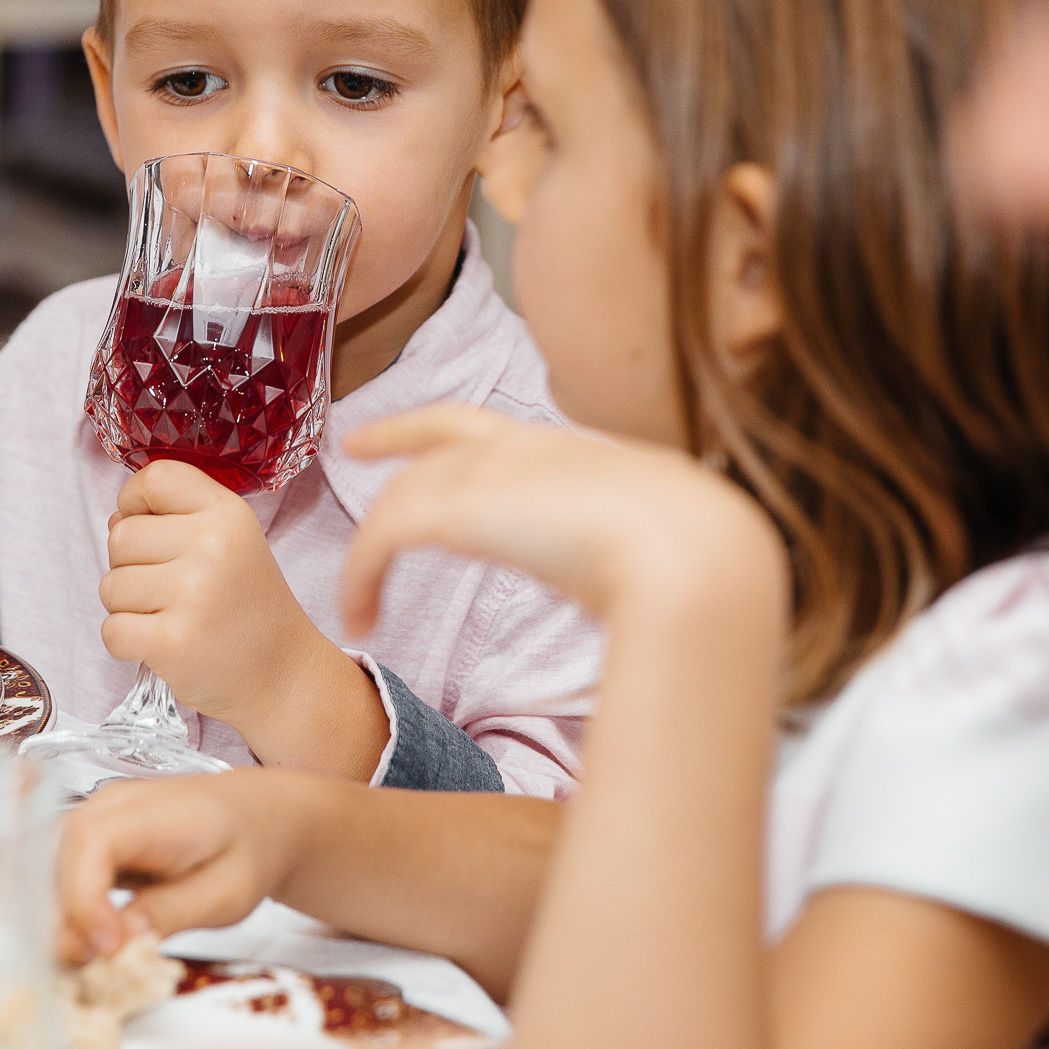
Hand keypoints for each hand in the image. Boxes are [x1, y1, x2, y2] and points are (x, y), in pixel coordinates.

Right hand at [54, 769, 321, 963]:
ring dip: (58, 917)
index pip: (91, 841)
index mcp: (154, 810)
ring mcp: (97, 818)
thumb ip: (173, 911)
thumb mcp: (228, 892)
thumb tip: (121, 940)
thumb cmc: (249, 849)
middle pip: (57, 855)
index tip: (105, 948)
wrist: (261, 816)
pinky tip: (85, 945)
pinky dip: (67, 910)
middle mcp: (112, 805)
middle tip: (89, 968)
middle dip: (63, 917)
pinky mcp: (93, 840)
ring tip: (86, 962)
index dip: (84, 897)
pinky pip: (62, 873)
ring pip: (49, 866)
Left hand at [100, 460, 381, 773]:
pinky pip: (112, 629)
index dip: (136, 501)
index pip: (155, 477)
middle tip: (171, 591)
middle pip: (121, 534)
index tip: (150, 527)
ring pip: (110, 585)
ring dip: (128, 607)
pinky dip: (127, 642)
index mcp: (227, 513)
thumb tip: (116, 518)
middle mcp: (212, 545)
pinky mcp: (172, 641)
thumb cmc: (248, 609)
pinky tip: (163, 644)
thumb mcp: (230, 544)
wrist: (283, 676)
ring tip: (172, 618)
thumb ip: (173, 520)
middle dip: (130, 566)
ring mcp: (192, 593)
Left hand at [341, 405, 784, 632]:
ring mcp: (489, 474)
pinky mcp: (456, 510)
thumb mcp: (648, 541)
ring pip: (404, 498)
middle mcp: (525, 450)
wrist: (689, 555)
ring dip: (370, 556)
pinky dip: (361, 577)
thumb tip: (625, 582)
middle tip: (355, 445)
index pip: (497, 430)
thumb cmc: (693, 559)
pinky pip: (383, 538)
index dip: (454, 429)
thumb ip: (618, 546)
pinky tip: (362, 620)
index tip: (422, 435)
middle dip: (396, 433)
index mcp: (573, 453)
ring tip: (358, 609)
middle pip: (441, 433)